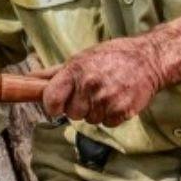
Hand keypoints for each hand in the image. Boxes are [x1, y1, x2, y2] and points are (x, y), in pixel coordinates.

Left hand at [35, 35, 170, 126]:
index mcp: (75, 71)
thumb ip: (55, 72)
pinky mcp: (122, 111)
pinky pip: (107, 124)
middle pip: (71, 114)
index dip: (52, 106)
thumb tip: (30, 78)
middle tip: (91, 93)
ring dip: (96, 111)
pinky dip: (112, 116)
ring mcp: (106, 99)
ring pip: (89, 120)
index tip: (57, 105)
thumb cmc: (114, 56)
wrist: (150, 58)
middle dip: (78, 107)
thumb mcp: (82, 58)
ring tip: (107, 93)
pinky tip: (118, 99)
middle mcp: (89, 85)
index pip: (50, 99)